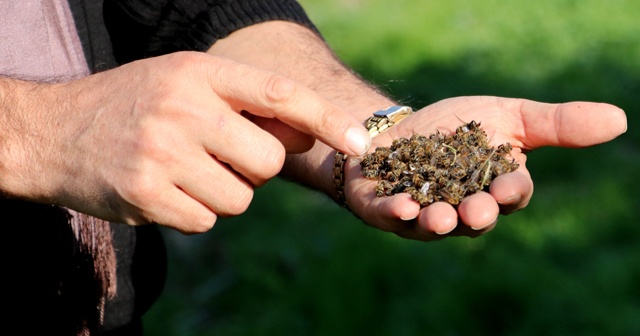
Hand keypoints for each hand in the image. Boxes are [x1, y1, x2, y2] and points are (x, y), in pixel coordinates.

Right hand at [3, 52, 370, 232]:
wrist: (54, 131)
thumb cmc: (135, 105)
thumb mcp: (188, 84)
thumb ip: (247, 107)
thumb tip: (309, 133)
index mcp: (199, 72)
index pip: (279, 93)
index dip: (326, 117)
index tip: (359, 140)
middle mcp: (183, 107)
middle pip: (269, 161)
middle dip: (256, 169)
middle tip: (220, 156)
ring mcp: (162, 152)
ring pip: (240, 198)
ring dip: (223, 193)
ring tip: (185, 170)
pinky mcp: (146, 194)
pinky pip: (206, 220)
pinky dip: (194, 212)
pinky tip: (164, 189)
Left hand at [343, 96, 626, 240]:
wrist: (398, 127)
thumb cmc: (456, 125)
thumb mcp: (508, 116)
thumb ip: (555, 124)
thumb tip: (619, 119)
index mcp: (495, 189)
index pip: (510, 195)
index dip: (510, 192)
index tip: (508, 187)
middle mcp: (462, 209)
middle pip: (475, 218)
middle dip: (478, 214)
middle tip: (477, 211)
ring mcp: (423, 214)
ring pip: (434, 225)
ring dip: (438, 221)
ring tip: (440, 217)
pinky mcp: (385, 209)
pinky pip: (391, 216)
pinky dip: (396, 211)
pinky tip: (400, 205)